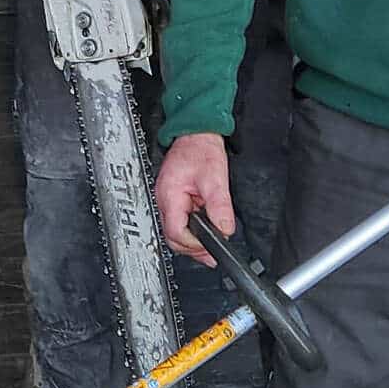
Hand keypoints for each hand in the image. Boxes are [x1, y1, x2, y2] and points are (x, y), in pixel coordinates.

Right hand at [155, 132, 235, 263]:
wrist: (195, 134)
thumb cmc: (200, 150)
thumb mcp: (216, 179)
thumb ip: (220, 207)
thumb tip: (224, 230)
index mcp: (170, 196)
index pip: (177, 233)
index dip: (195, 245)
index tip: (211, 247)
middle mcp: (164, 200)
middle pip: (173, 237)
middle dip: (193, 248)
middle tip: (212, 254)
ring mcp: (166, 199)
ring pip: (175, 231)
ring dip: (192, 240)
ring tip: (210, 243)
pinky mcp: (173, 198)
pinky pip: (179, 220)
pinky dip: (191, 229)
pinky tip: (203, 229)